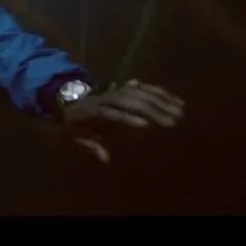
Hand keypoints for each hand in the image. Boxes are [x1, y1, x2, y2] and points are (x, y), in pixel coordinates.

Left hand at [61, 80, 183, 162]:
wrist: (65, 102)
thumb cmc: (71, 124)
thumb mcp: (72, 137)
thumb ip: (89, 145)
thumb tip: (106, 158)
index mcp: (91, 110)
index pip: (110, 112)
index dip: (127, 117)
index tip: (146, 125)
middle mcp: (105, 97)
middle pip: (129, 99)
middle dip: (151, 109)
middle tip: (172, 122)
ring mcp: (114, 90)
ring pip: (138, 92)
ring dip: (160, 100)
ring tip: (179, 111)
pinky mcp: (122, 88)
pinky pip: (142, 87)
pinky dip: (160, 92)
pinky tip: (176, 100)